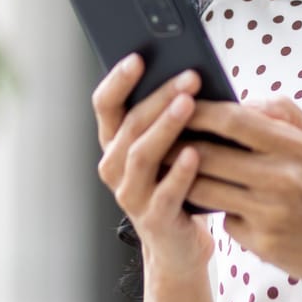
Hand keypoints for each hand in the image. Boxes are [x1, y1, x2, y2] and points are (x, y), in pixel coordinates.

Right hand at [91, 54, 211, 273]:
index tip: (138, 57)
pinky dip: (180, 171)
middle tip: (188, 76)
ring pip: (141, 154)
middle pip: (129, 124)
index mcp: (114, 143)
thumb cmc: (177, 183)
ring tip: (189, 105)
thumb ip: (168, 116)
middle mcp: (114, 167)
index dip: (118, 80)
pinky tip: (196, 153)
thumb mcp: (168, 146)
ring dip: (166, 126)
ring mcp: (131, 194)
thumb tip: (190, 73)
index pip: (105, 104)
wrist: (179, 245)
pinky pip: (165, 192)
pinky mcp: (154, 219)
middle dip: (159, 96)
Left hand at [180, 94, 301, 291]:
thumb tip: (243, 101)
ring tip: (174, 168)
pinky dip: (220, 210)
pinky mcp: (263, 244)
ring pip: (206, 189)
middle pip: (208, 155)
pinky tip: (222, 204)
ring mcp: (269, 213)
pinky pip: (226, 219)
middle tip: (160, 137)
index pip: (232, 119)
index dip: (198, 110)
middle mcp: (280, 178)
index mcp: (295, 147)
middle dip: (176, 144)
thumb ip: (284, 114)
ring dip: (185, 178)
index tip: (177, 103)